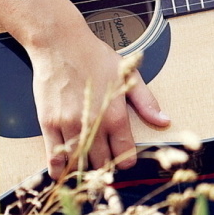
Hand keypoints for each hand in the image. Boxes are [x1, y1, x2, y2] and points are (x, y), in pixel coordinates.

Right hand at [28, 24, 170, 178]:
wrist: (61, 44)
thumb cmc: (95, 56)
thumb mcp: (129, 75)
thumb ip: (146, 102)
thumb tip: (164, 121)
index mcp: (115, 115)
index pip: (125, 155)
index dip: (126, 160)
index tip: (123, 157)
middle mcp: (93, 125)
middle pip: (102, 163)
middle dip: (105, 166)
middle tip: (104, 162)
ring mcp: (69, 126)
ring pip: (78, 163)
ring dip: (83, 168)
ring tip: (86, 166)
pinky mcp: (49, 124)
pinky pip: (53, 157)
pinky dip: (58, 169)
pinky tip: (63, 170)